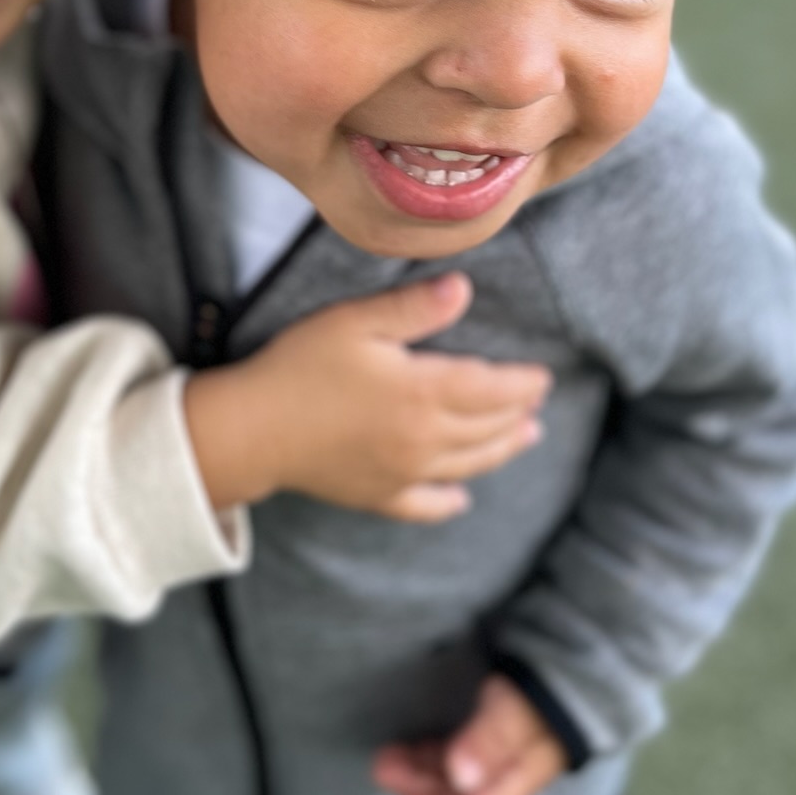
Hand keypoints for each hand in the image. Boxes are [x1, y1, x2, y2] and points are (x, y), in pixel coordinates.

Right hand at [184, 274, 548, 520]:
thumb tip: (464, 288)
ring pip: (469, 464)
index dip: (523, 383)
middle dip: (518, 412)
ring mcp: (404, 473)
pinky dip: (449, 502)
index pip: (493, 389)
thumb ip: (413, 307)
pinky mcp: (378, 496)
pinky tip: (461, 499)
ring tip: (526, 438)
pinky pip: (425, 506)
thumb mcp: (356, 322)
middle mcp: (425, 439)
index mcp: (424, 392)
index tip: (543, 376)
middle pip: (487, 427)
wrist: (253, 430)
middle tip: (537, 402)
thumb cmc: (301, 366)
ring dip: (502, 450)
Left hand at [372, 674, 566, 794]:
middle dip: (421, 787)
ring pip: (455, 775)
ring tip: (387, 757)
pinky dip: (430, 756)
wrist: (566, 653)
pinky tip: (409, 748)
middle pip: (463, 794)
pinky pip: (456, 755)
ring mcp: (502, 753)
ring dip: (420, 770)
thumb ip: (491, 739)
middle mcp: (512, 770)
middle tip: (383, 767)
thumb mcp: (516, 707)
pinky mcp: (491, 734)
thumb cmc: (541, 680)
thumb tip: (460, 778)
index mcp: (525, 773)